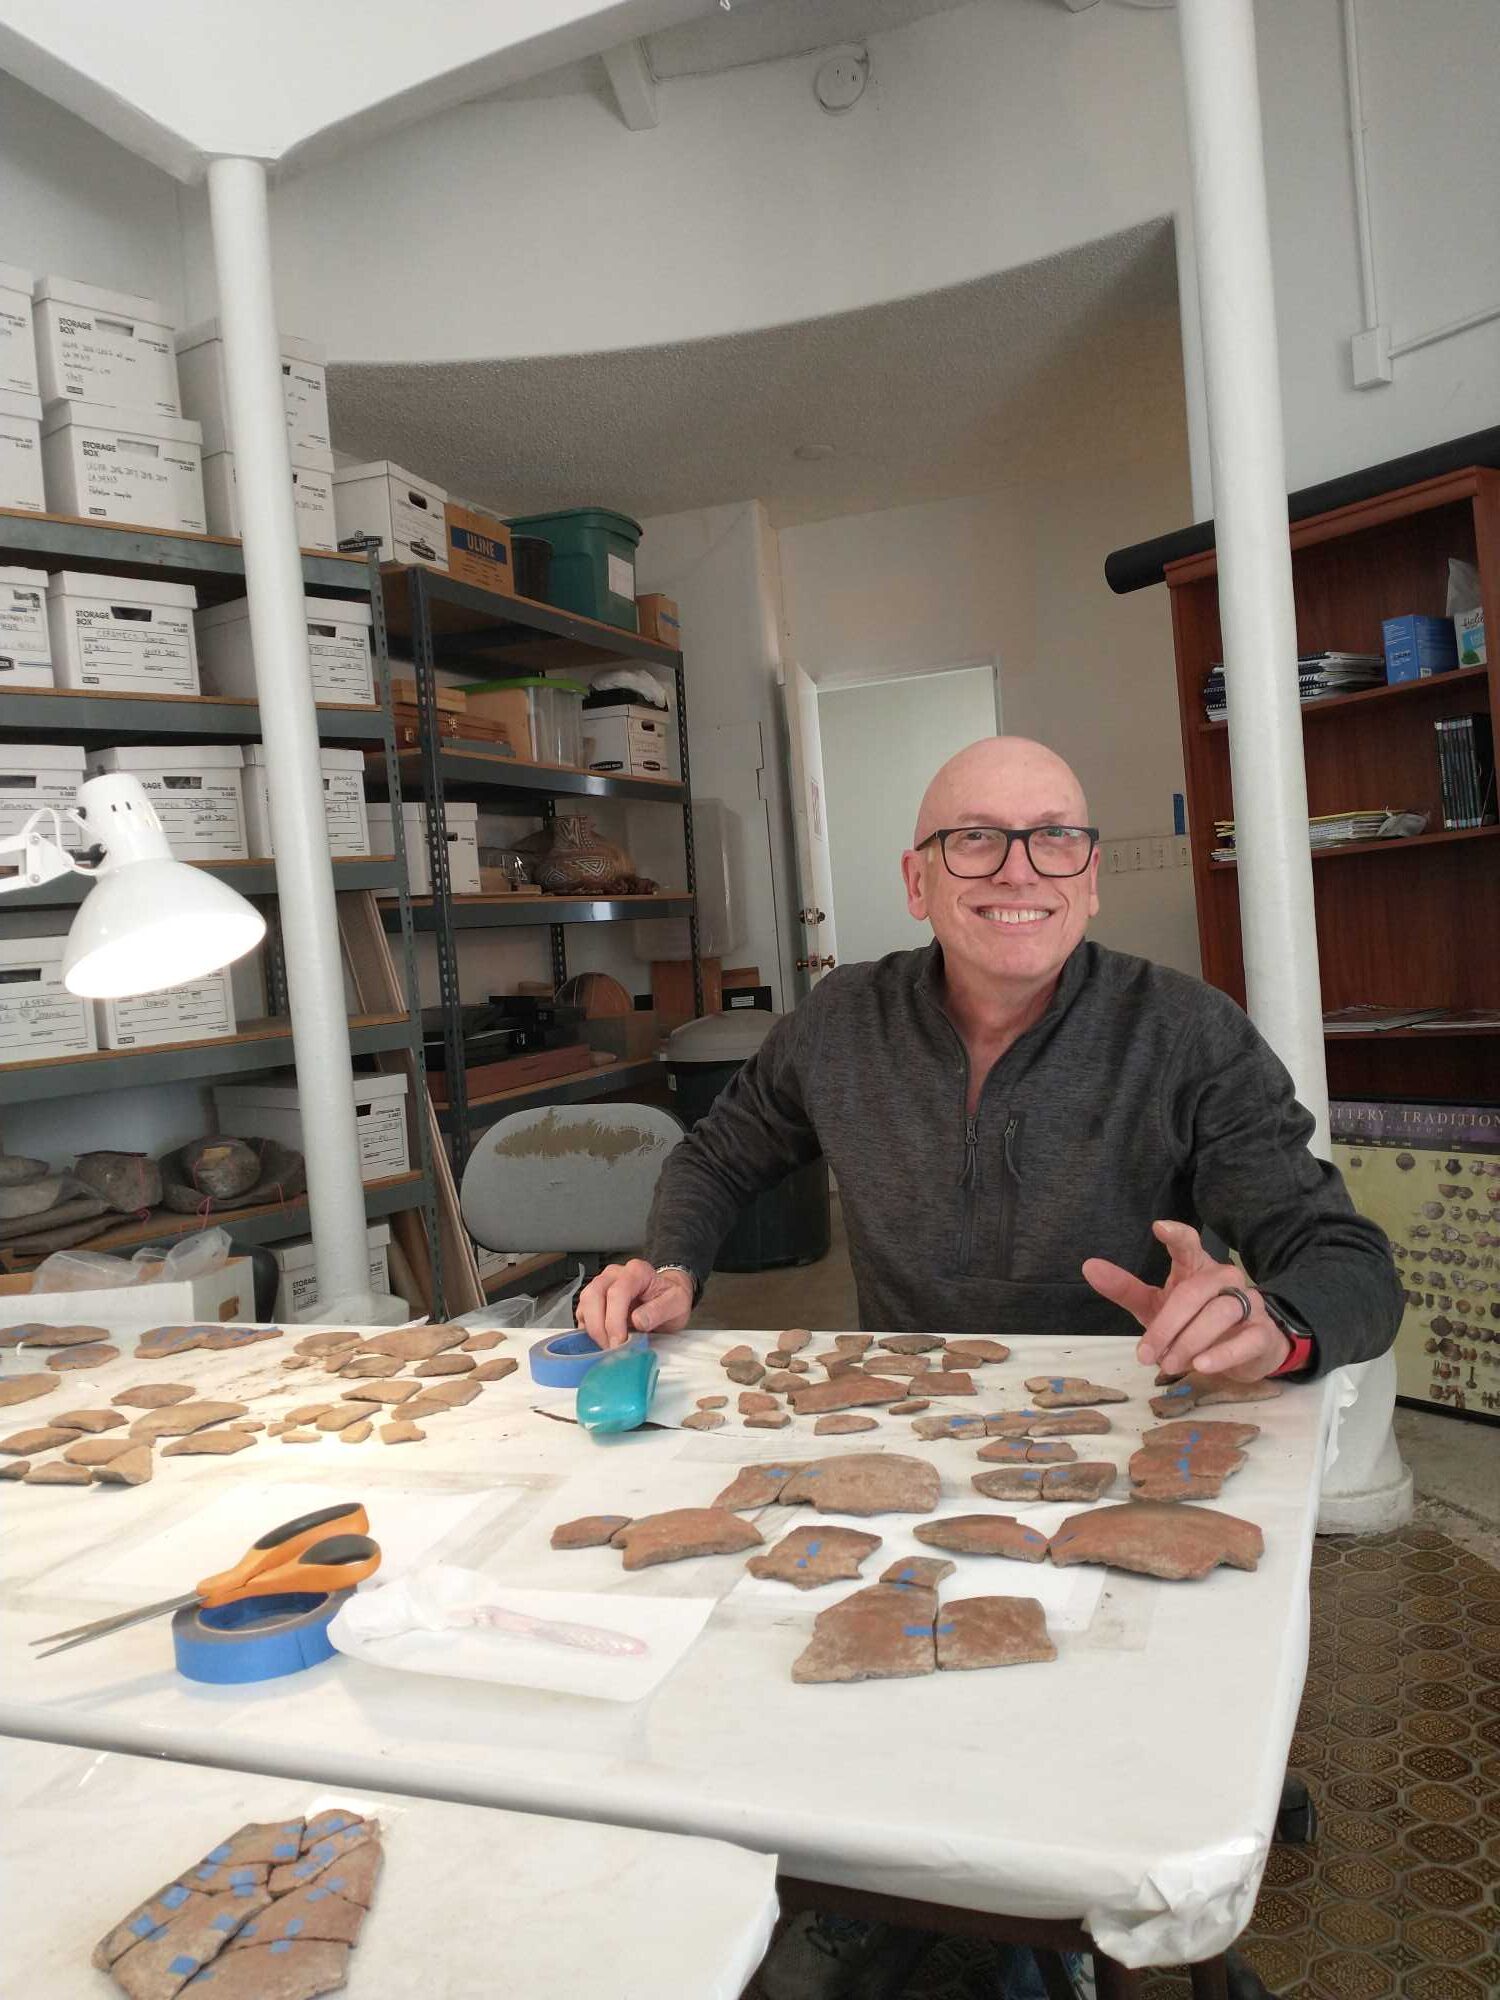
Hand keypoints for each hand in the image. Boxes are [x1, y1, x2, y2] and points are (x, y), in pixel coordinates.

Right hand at [575, 1259, 693, 1349]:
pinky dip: (588, 1329)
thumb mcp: (677, 1303)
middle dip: (599, 1326)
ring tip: (608, 1346)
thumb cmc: (670, 1298)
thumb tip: (638, 1321)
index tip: (619, 1342)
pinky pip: (582, 1312)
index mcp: (636, 1271)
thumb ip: (659, 1310)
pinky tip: (602, 1340)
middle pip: (593, 1295)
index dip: (614, 1320)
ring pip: (584, 1303)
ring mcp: (602, 1284)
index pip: (617, 1293)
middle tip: (611, 1348)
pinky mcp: (595, 1298)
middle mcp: (615, 1274)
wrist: (667, 1296)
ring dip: (592, 1329)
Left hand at [1081, 1220, 1291, 1380]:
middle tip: (1146, 1354)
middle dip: (1168, 1324)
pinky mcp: (1262, 1334)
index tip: (1159, 1227)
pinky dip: (1223, 1354)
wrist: (1246, 1349)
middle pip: (1195, 1291)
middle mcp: (1224, 1280)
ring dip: (1190, 1342)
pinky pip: (1247, 1339)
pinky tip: (1202, 1365)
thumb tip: (1089, 1266)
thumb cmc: (1194, 1321)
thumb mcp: (1156, 1306)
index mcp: (1196, 1268)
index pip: (1189, 1244)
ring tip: (1168, 1364)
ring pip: (1220, 1313)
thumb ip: (1125, 1289)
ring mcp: (1248, 1305)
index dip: (1177, 1234)